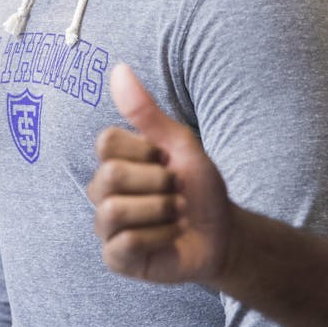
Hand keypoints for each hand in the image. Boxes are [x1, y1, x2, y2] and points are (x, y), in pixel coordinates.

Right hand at [87, 63, 236, 285]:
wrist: (224, 235)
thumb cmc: (200, 189)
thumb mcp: (181, 145)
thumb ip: (146, 111)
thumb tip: (119, 69)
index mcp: (115, 161)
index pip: (106, 142)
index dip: (145, 151)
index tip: (166, 160)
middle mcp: (102, 191)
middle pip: (110, 176)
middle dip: (158, 184)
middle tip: (176, 192)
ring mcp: (106, 226)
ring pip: (113, 211)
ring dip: (160, 212)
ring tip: (175, 216)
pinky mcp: (115, 257)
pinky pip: (124, 243)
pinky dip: (159, 237)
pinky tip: (169, 237)